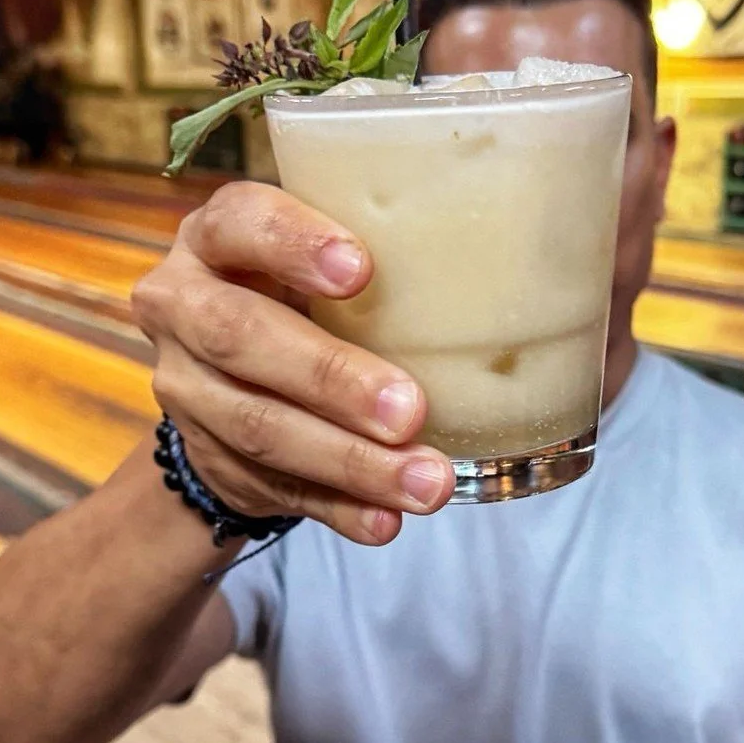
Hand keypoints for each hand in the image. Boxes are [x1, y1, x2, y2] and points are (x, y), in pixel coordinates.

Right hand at [133, 182, 454, 545]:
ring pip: (259, 427)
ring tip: (427, 483)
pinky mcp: (212, 458)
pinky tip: (386, 521)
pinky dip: (337, 508)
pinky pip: (275, 488)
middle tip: (410, 410)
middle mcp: (185, 304)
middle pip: (240, 336)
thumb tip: (557, 237)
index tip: (362, 272)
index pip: (240, 221)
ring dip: (349, 461)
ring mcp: (190, 389)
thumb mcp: (333, 250)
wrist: (237, 373)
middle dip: (330, 377)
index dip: (293, 244)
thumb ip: (404, 244)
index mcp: (219, 236)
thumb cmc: (314, 291)